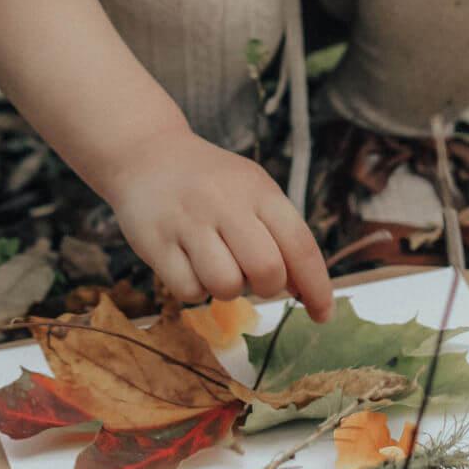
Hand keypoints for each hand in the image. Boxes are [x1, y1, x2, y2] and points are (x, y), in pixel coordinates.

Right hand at [102, 127, 333, 323]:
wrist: (146, 153)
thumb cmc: (210, 182)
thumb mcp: (251, 189)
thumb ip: (279, 233)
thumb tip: (301, 290)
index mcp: (258, 189)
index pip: (300, 245)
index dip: (317, 287)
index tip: (322, 315)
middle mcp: (224, 202)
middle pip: (267, 270)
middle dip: (266, 287)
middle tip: (252, 277)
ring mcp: (188, 221)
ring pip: (226, 286)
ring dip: (226, 289)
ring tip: (215, 264)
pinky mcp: (155, 242)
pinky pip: (188, 291)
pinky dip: (194, 289)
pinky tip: (187, 263)